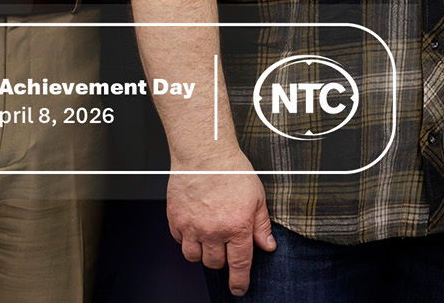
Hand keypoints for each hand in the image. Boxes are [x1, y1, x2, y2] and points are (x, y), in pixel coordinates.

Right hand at [166, 149, 275, 296]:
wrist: (204, 155)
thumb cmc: (232, 171)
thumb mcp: (257, 197)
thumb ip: (262, 225)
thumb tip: (267, 246)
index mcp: (237, 226)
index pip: (240, 264)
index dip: (239, 281)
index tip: (239, 289)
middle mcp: (213, 231)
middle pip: (216, 263)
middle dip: (223, 260)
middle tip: (226, 244)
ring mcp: (192, 228)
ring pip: (195, 257)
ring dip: (203, 253)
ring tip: (210, 237)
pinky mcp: (175, 221)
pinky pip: (180, 242)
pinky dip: (187, 240)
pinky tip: (195, 225)